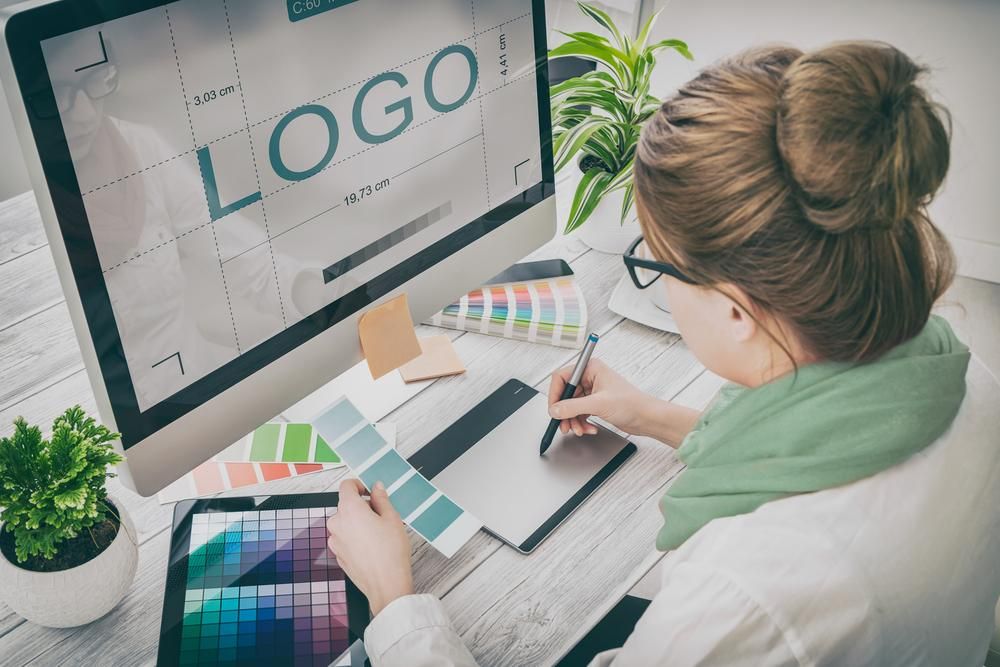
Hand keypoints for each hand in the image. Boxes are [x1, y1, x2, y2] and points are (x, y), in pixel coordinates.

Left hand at [327, 478, 413, 615]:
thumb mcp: (392, 518)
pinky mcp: (338, 555)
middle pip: (346, 505)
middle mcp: (337, 523)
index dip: (359, 485)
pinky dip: (355, 537)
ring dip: (358, 522)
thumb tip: (377, 488)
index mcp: (349, 510)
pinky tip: (372, 545)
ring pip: (345, 522)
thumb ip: (381, 498)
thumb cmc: (390, 552)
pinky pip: (345, 538)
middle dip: (362, 506)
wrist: (386, 584)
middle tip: (381, 514)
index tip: (369, 490)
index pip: (346, 486)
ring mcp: (335, 541)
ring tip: (378, 532)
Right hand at [547, 357, 653, 436]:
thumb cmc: (631, 404)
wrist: (647, 418)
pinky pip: (579, 413)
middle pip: (565, 394)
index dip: (555, 394)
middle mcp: (590, 377)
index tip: (554, 409)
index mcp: (590, 368)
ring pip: (571, 406)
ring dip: (573, 420)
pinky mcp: (595, 403)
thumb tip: (554, 410)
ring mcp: (592, 391)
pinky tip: (589, 428)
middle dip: (565, 412)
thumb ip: (572, 407)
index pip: (562, 377)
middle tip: (565, 425)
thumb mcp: (598, 405)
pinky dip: (581, 422)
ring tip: (579, 430)